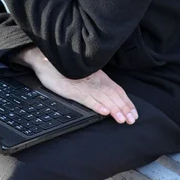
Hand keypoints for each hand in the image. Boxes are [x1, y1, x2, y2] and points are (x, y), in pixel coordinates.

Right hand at [18, 47, 138, 124]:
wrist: (46, 59)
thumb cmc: (65, 68)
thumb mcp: (84, 75)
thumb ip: (95, 83)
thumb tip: (107, 97)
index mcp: (98, 76)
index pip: (117, 89)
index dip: (126, 102)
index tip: (134, 113)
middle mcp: (93, 80)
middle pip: (113, 94)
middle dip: (124, 108)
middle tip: (132, 120)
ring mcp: (83, 85)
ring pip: (103, 98)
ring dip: (114, 109)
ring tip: (122, 119)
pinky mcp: (72, 90)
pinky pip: (86, 98)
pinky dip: (96, 105)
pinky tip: (104, 112)